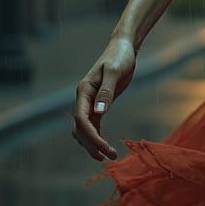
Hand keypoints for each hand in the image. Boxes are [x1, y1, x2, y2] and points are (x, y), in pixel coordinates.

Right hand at [72, 36, 136, 162]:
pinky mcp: (99, 104)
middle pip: (80, 128)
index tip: (104, 148)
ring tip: (107, 157)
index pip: (81, 119)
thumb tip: (99, 112)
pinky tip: (105, 147)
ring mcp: (90, 102)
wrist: (123, 48)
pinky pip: (93, 125)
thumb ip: (106, 91)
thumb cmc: (119, 57)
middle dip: (92, 144)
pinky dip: (97, 137)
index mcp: (84, 91)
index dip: (90, 136)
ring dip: (93, 144)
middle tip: (108, 157)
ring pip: (84, 129)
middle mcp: (83, 98)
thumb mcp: (115, 72)